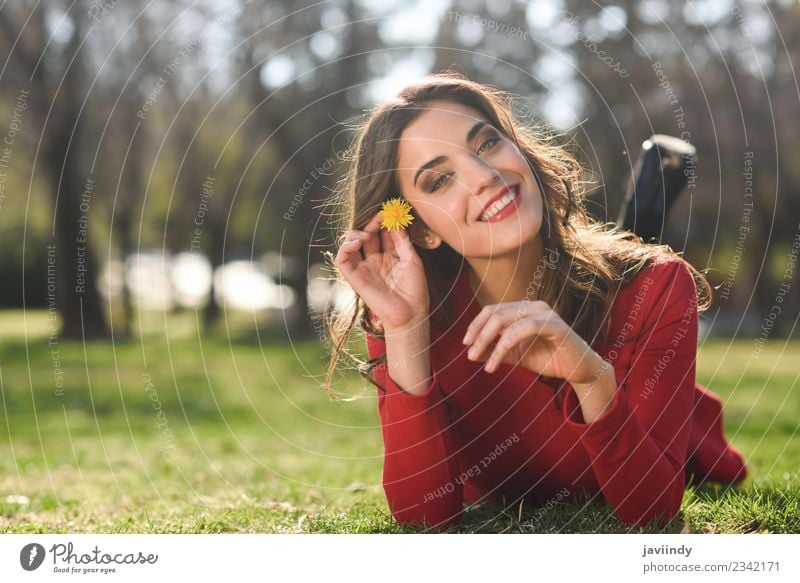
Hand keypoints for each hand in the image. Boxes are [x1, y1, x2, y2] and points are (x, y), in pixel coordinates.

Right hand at [335, 212, 429, 332]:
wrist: (410, 314)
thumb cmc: (415, 290)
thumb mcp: (412, 260)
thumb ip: (402, 240)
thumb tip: (395, 221)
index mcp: (389, 257)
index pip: (381, 234)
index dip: (382, 222)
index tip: (388, 213)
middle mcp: (375, 261)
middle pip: (366, 235)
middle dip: (370, 224)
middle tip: (378, 218)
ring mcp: (364, 269)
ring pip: (351, 244)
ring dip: (356, 234)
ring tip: (367, 234)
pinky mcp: (354, 278)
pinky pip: (341, 260)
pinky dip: (344, 247)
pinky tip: (356, 242)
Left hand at [461, 300, 607, 387]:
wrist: (580, 371)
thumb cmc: (548, 359)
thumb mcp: (515, 356)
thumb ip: (495, 352)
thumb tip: (470, 352)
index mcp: (523, 309)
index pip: (492, 310)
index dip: (475, 325)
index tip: (465, 343)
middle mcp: (533, 306)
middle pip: (496, 314)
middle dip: (479, 335)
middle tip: (470, 355)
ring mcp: (545, 313)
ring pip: (507, 321)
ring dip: (491, 343)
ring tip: (485, 365)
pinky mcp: (556, 325)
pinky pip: (524, 329)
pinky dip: (506, 345)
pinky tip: (498, 362)